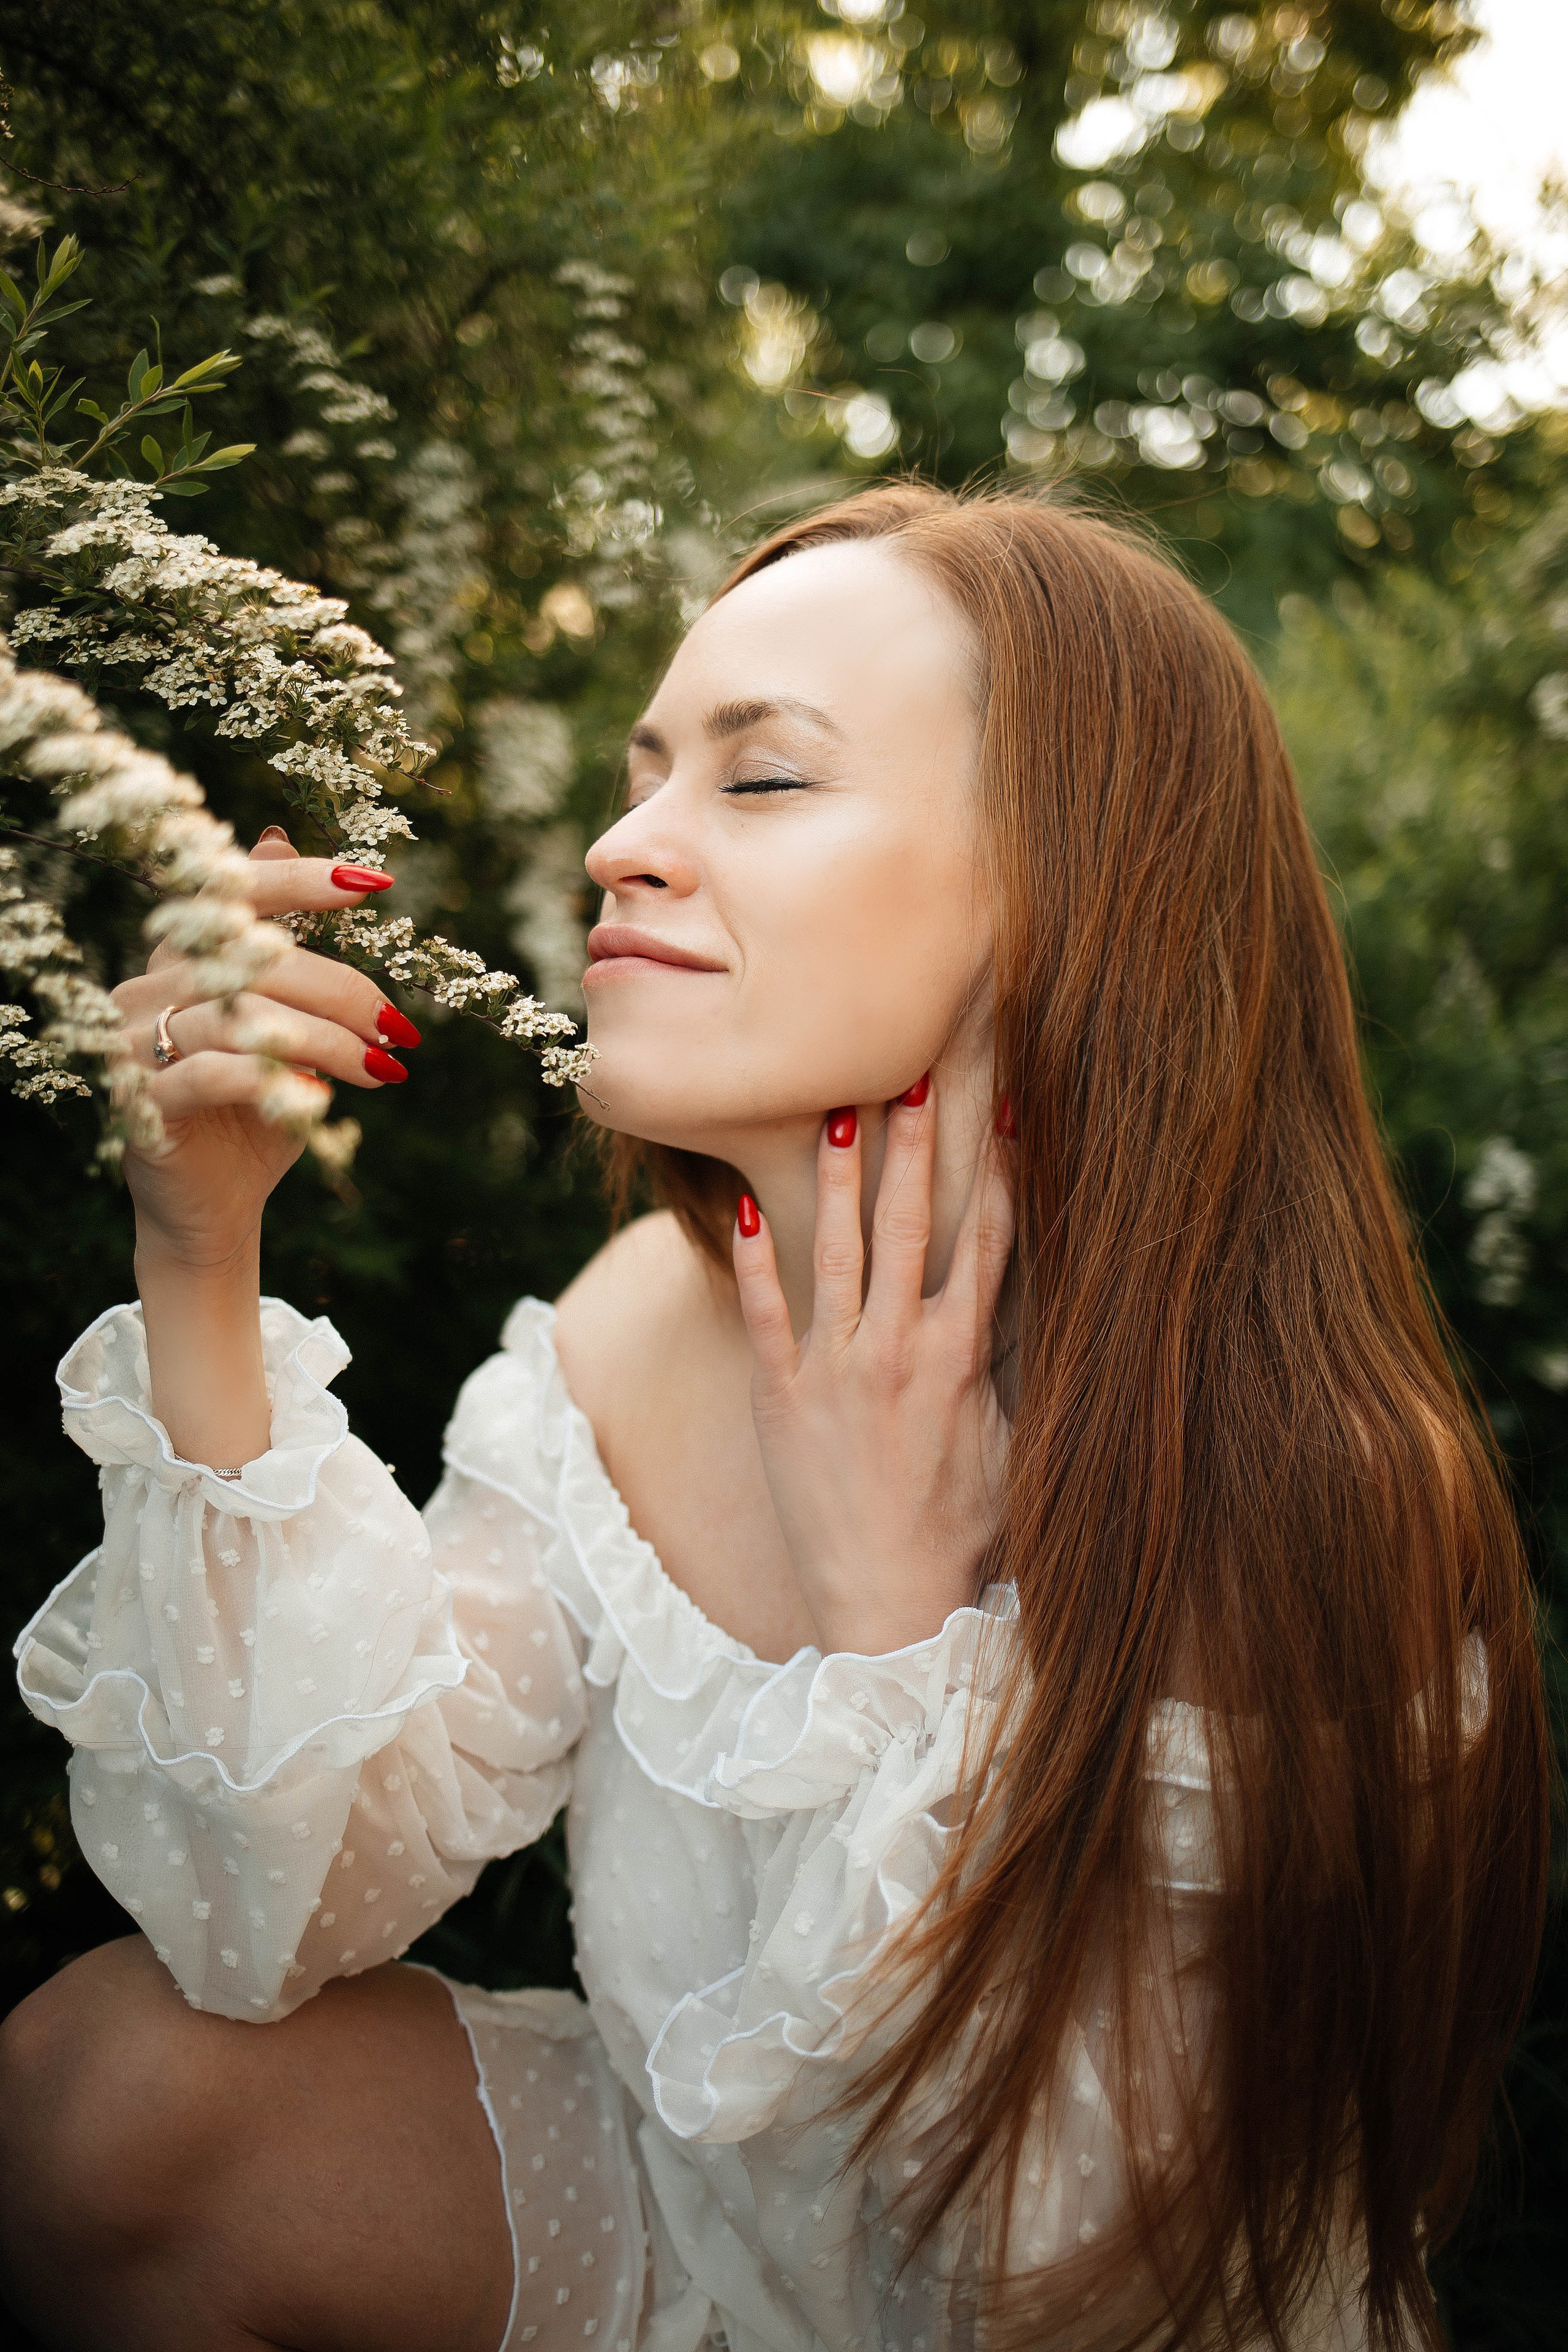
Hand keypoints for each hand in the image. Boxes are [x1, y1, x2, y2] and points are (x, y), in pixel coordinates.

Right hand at [114, 832, 415, 1270]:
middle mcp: (146, 988)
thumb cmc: (255, 1110)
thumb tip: (275, 839)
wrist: (215, 1208)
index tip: (375, 885)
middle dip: (342, 990)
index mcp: (180, 957)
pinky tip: (320, 1100)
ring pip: (239, 1015)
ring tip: (383, 1068)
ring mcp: (133, 1044)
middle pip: (253, 960)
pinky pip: (212, 1074)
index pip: (234, 894)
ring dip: (326, 1040)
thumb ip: (277, 946)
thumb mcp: (281, 1024)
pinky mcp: (141, 1103)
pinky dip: (274, 1080)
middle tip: (400, 1028)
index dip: (301, 882)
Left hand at [732, 1077, 1014, 1656]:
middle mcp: (900, 1350)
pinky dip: (757, 1256)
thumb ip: (1006, 1373)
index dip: (996, 1172)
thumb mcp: (1010, 1446)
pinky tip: (750, 1201)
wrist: (888, 1601)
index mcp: (963, 1358)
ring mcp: (836, 1368)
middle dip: (913, 1147)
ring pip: (839, 1250)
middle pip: (912, 1226)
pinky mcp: (781, 1394)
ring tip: (837, 1110)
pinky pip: (764, 1309)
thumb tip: (1027, 1314)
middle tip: (912, 1076)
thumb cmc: (960, 1533)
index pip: (986, 1244)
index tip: (1001, 1110)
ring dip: (838, 1177)